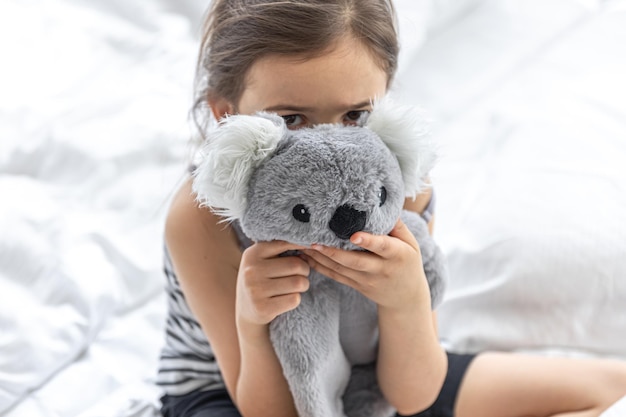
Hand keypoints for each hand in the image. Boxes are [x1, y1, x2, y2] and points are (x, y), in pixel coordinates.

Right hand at [236, 241, 310, 326]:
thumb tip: (308, 242)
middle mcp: (252, 271)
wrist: (246, 310)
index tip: (309, 248)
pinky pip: (295, 299)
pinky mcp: (263, 308)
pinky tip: (287, 298)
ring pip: (299, 283)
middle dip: (305, 270)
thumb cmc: (261, 279)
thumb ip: (278, 249)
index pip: (284, 243)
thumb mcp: (262, 260)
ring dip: (304, 285)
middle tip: (302, 273)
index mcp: (252, 254)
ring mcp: (256, 290)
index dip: (301, 246)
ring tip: (297, 285)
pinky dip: (296, 298)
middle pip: (296, 265)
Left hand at [302, 219, 430, 310]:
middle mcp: (380, 269)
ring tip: (304, 246)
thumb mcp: (411, 243)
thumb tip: (380, 204)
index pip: (381, 246)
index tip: (354, 235)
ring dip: (321, 258)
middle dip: (333, 252)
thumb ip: (396, 225)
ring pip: (341, 269)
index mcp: (396, 255)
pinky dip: (320, 268)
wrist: (405, 297)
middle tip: (314, 241)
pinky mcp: (356, 285)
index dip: (368, 241)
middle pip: (355, 261)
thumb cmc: (408, 262)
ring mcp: (366, 279)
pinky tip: (307, 258)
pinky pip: (336, 276)